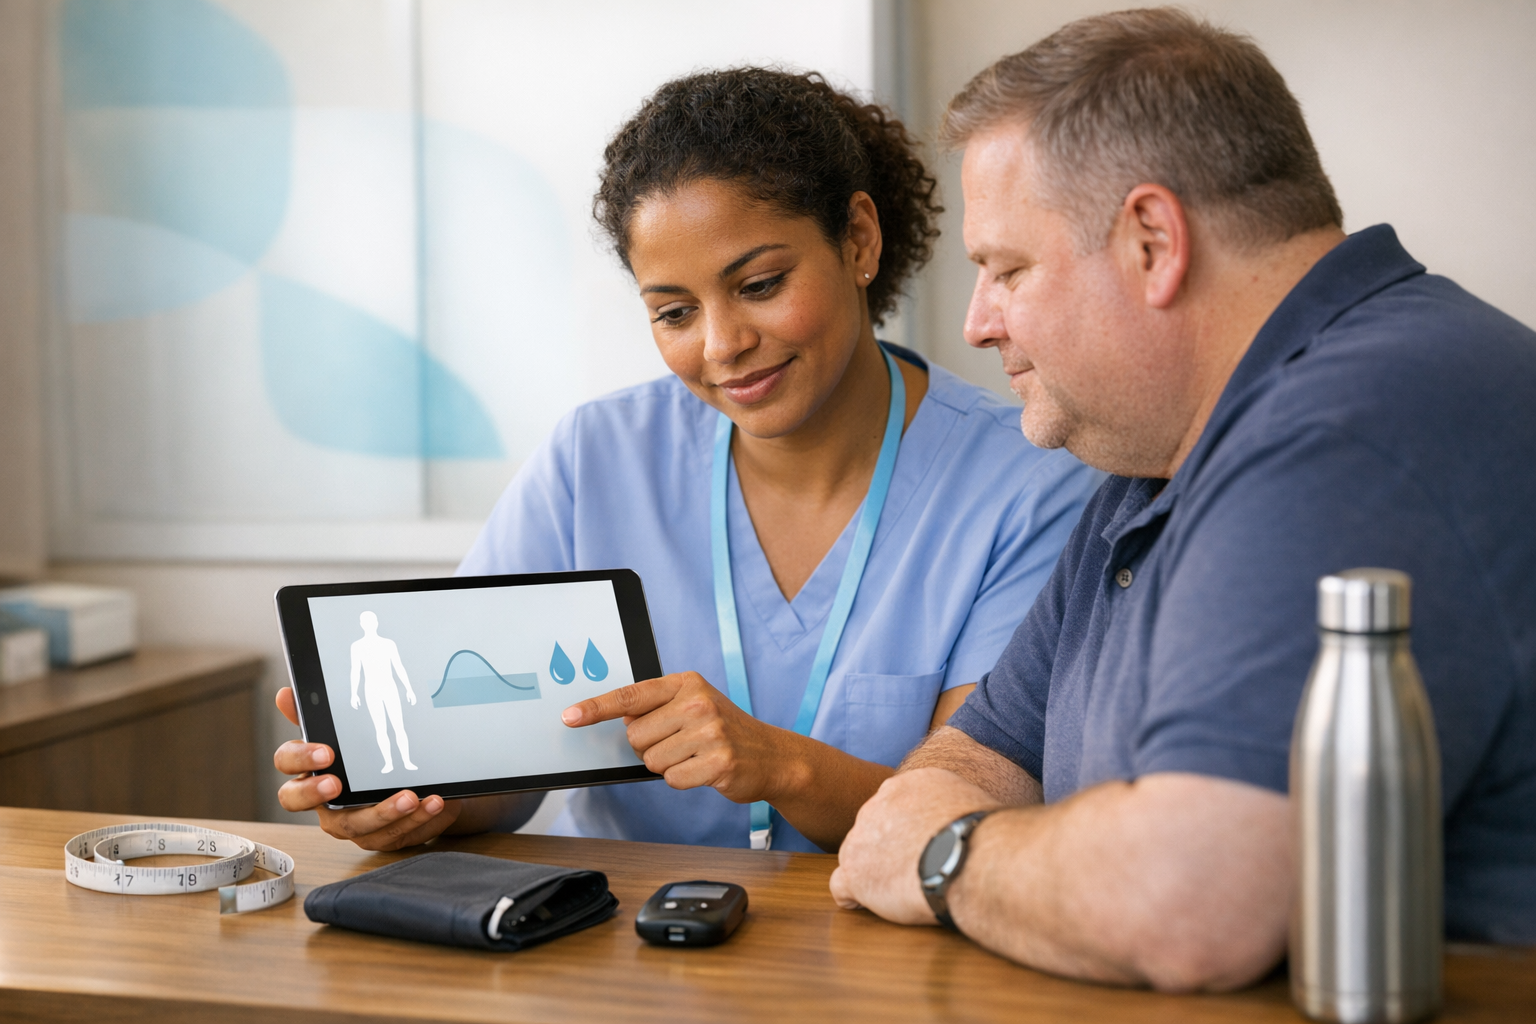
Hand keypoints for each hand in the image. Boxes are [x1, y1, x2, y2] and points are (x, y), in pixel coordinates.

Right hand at [273, 686, 461, 849]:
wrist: (413, 781)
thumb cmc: (368, 758)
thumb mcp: (348, 733)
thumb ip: (318, 715)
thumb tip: (286, 695)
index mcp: (311, 774)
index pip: (288, 767)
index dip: (301, 762)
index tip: (326, 754)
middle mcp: (326, 805)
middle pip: (307, 806)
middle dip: (319, 795)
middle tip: (338, 785)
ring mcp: (354, 825)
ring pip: (360, 827)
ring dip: (387, 812)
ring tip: (412, 797)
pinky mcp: (383, 837)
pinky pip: (397, 835)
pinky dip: (418, 819)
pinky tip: (434, 803)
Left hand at [561, 672, 793, 803]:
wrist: (772, 755)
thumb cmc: (723, 730)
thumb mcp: (694, 705)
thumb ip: (658, 708)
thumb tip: (621, 723)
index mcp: (686, 683)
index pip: (630, 696)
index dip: (596, 707)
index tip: (569, 716)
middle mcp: (697, 703)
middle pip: (636, 737)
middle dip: (650, 747)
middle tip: (680, 743)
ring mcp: (710, 732)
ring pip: (652, 761)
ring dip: (668, 766)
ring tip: (695, 756)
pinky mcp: (718, 762)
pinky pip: (673, 780)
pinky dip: (684, 780)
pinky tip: (705, 770)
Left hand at [830, 767, 1000, 924]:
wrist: (972, 858)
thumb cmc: (984, 838)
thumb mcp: (968, 802)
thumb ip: (948, 807)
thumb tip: (955, 823)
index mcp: (905, 785)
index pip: (893, 808)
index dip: (905, 832)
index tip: (921, 848)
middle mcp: (877, 803)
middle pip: (872, 831)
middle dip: (888, 850)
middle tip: (915, 871)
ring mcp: (861, 837)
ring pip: (856, 856)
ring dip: (873, 873)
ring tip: (904, 890)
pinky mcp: (855, 871)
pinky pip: (841, 886)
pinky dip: (854, 897)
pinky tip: (870, 904)